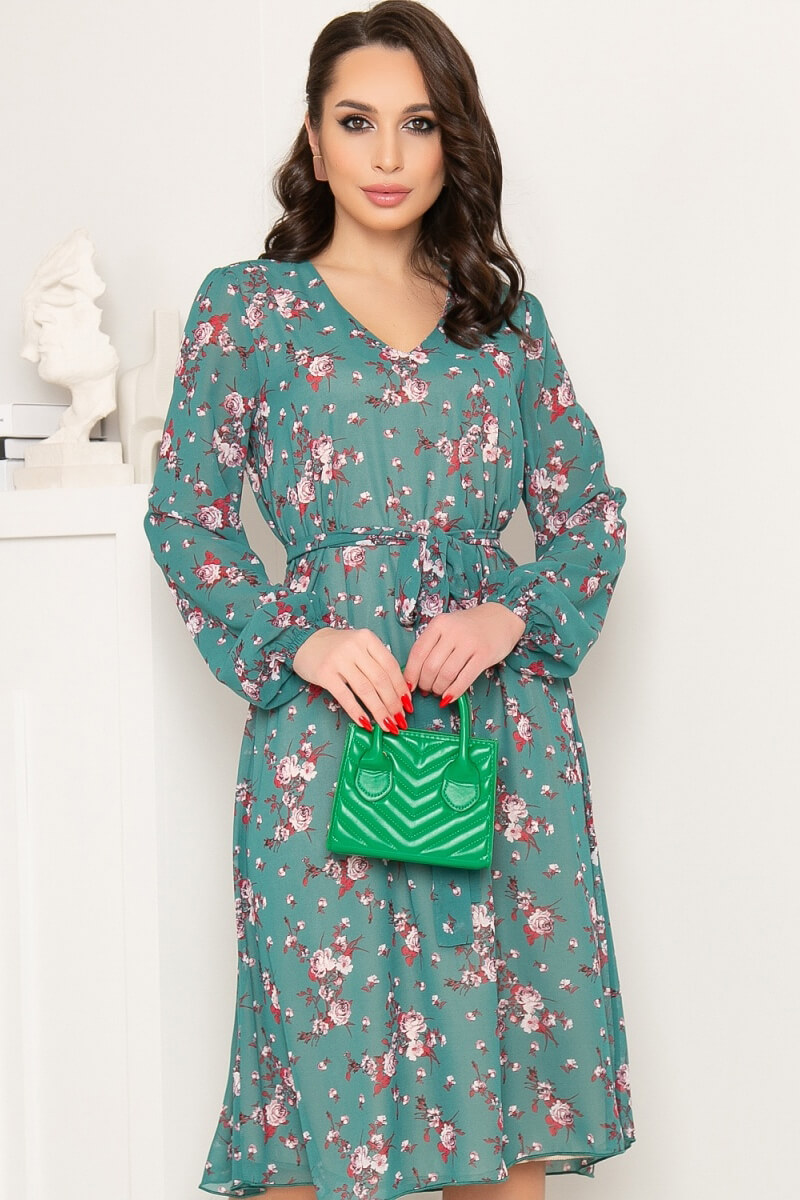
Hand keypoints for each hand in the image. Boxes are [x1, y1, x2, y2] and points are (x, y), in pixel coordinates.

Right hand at [293, 627, 411, 733]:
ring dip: (379, 711)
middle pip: (380, 680)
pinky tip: (366, 724)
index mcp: (368, 638)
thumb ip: (377, 662)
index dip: (401, 688)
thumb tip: (399, 692)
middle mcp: (354, 647)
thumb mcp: (361, 647)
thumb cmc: (339, 648)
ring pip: (365, 690)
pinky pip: (345, 696)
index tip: (408, 705)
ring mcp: (338, 659)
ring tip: (388, 725)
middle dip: (393, 703)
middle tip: (400, 720)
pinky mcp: (324, 674)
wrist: (306, 643)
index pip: (390, 666)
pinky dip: (357, 712)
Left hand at [403, 603, 525, 700]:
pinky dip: (454, 692)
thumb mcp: (447, 628)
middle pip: (430, 667)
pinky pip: (464, 679)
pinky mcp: (484, 655)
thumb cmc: (469, 626)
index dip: (411, 673)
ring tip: (439, 692)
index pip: (417, 653)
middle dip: (425, 684)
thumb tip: (414, 676)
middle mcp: (453, 631)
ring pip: (446, 675)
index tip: (409, 686)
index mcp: (439, 623)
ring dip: (439, 689)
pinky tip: (449, 697)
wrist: (501, 617)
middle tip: (427, 690)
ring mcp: (469, 643)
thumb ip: (431, 645)